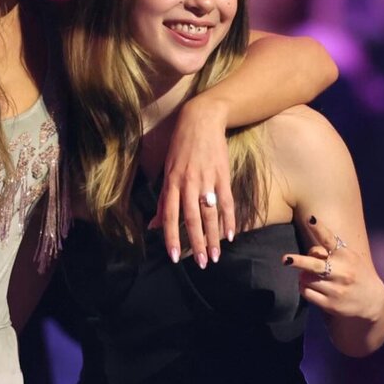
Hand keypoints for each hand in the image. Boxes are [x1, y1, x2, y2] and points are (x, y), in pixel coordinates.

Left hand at [150, 95, 235, 265]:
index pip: (170, 216)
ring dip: (213, 237)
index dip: (172, 237)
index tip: (174, 257)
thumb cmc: (180, 147)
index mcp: (172, 183)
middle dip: (196, 243)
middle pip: (192, 219)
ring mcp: (207, 179)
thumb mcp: (166, 171)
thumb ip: (162, 200)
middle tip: (201, 264)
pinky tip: (230, 235)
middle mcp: (188, 183)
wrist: (201, 120)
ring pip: (210, 214)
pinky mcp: (222, 175)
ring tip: (215, 256)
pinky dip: (229, 219)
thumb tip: (153, 225)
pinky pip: (226, 201)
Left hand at [283, 216, 383, 322]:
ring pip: (306, 279)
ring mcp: (336, 290)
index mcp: (345, 256)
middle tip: (285, 259)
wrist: (372, 301)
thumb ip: (331, 252)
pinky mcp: (330, 304)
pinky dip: (303, 287)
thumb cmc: (355, 273)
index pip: (330, 240)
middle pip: (314, 265)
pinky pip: (306, 293)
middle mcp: (341, 272)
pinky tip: (311, 287)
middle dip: (298, 261)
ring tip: (310, 276)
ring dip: (302, 276)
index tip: (311, 219)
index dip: (319, 229)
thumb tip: (310, 252)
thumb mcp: (349, 258)